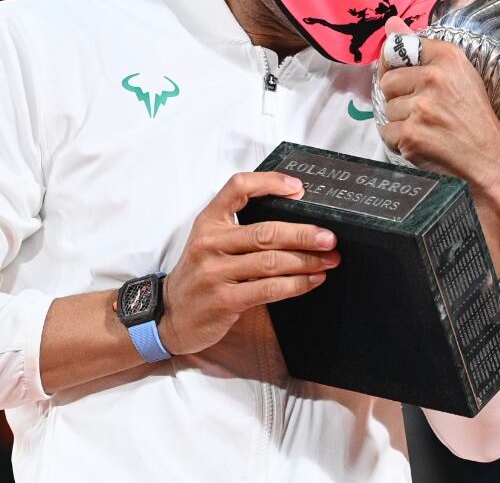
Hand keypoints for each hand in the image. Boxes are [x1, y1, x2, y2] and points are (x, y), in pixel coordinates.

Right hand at [159, 171, 339, 355]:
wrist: (169, 316)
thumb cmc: (198, 275)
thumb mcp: (209, 242)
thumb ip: (240, 229)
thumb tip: (295, 222)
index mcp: (208, 221)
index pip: (238, 187)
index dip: (270, 183)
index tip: (298, 188)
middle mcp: (210, 243)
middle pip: (266, 231)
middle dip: (304, 234)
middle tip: (329, 237)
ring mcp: (215, 272)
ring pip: (272, 261)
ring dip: (307, 261)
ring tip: (330, 260)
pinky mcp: (225, 300)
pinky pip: (269, 289)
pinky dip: (296, 284)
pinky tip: (312, 280)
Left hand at [378, 17, 499, 274]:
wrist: (490, 163)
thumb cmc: (474, 119)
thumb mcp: (458, 75)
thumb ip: (420, 48)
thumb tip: (391, 22)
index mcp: (449, 56)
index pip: (400, 49)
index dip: (405, 70)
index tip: (421, 85)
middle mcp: (435, 77)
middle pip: (387, 82)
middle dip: (401, 99)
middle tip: (428, 113)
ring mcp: (423, 107)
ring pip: (386, 109)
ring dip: (401, 123)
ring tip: (429, 130)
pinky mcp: (412, 134)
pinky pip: (387, 133)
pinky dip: (400, 143)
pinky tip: (424, 144)